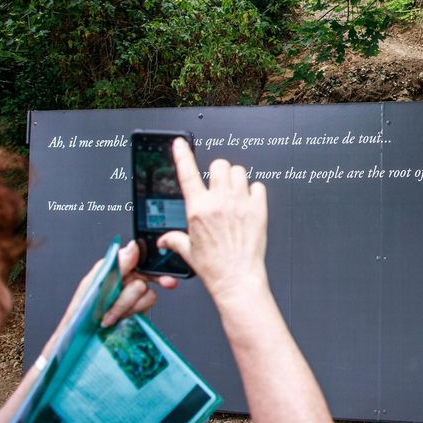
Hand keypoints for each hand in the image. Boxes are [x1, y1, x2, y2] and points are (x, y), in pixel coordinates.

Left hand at [51, 241, 176, 338]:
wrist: (81, 337)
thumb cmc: (82, 310)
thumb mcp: (94, 284)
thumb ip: (115, 266)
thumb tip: (133, 246)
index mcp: (115, 267)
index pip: (136, 254)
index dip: (146, 257)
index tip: (150, 264)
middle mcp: (127, 277)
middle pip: (145, 273)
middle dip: (141, 286)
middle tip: (157, 287)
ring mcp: (135, 292)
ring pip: (147, 290)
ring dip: (127, 304)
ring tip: (111, 314)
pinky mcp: (141, 307)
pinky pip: (148, 302)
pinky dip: (134, 310)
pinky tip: (121, 317)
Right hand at [156, 137, 268, 303]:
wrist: (237, 278)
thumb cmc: (214, 266)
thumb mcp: (188, 251)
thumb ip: (174, 240)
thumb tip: (163, 240)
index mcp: (198, 209)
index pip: (187, 173)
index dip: (182, 154)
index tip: (180, 144)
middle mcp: (219, 202)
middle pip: (219, 165)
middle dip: (217, 170)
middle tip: (218, 182)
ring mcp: (240, 204)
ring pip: (239, 171)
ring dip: (235, 178)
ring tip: (234, 192)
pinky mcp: (258, 209)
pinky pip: (258, 186)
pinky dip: (254, 191)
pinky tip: (249, 202)